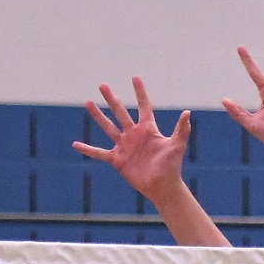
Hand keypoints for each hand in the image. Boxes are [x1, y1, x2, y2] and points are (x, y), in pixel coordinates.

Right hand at [72, 77, 189, 207]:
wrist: (162, 186)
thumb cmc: (171, 166)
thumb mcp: (177, 146)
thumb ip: (181, 129)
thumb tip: (187, 113)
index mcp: (148, 129)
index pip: (143, 106)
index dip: (140, 92)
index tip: (135, 77)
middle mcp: (134, 134)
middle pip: (120, 112)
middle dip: (111, 99)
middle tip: (102, 85)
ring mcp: (124, 146)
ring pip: (108, 127)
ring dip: (98, 116)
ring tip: (88, 103)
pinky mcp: (117, 159)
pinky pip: (99, 153)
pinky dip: (88, 149)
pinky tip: (76, 145)